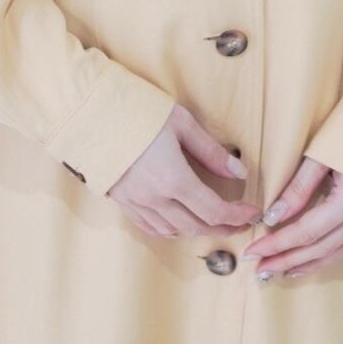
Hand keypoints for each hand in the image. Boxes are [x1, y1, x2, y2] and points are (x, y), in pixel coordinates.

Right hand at [107, 104, 261, 237]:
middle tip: (240, 222)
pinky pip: (150, 227)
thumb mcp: (181, 124)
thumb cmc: (136, 112)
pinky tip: (179, 224)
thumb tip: (238, 172)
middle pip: (196, 226)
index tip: (253, 212)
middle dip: (223, 227)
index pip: (214, 211)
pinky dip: (170, 231)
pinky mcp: (121, 201)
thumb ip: (211, 152)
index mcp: (173, 179)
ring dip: (197, 231)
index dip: (238, 216)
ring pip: (173, 231)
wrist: (89, 113)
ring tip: (214, 223)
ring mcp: (135, 202)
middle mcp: (154, 198)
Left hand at [240, 156, 342, 279]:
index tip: (253, 252)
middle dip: (286, 260)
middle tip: (260, 269)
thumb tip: (273, 217)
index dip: (277, 245)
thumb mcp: (322, 155)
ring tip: (281, 271)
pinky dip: (330, 257)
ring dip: (307, 265)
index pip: (305, 232)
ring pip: (337, 253)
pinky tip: (315, 261)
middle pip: (319, 248)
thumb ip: (298, 189)